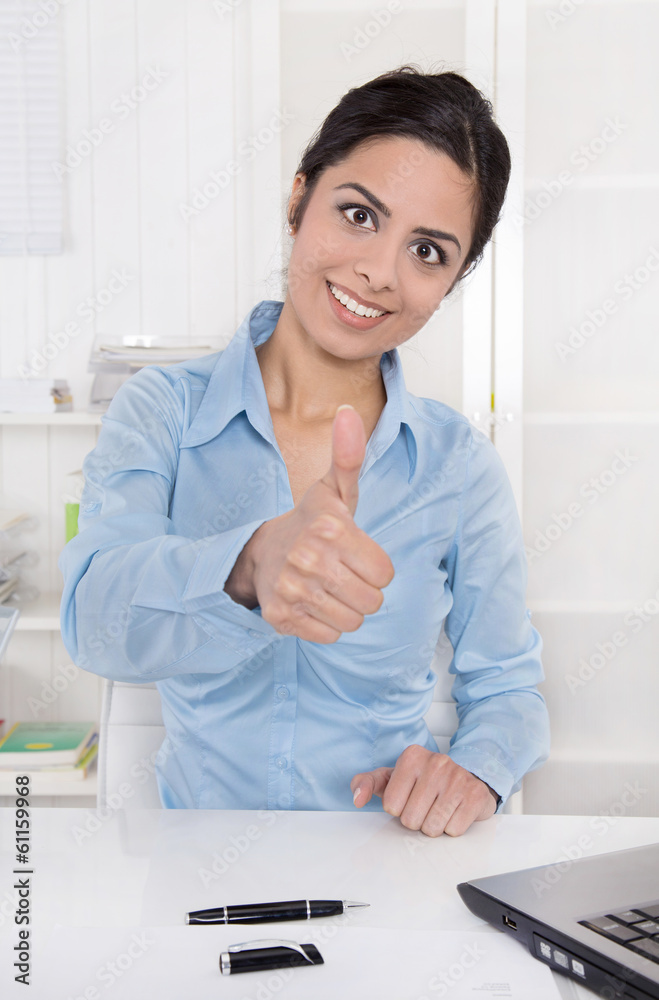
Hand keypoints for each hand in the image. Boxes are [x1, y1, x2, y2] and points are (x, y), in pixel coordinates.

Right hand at [225, 405, 393, 642]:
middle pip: (372, 602)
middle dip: (364, 591)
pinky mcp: (281, 618)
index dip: (375, 566)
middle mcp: (309, 560)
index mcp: (330, 529)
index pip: (386, 574)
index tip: (355, 554)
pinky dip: (325, 625)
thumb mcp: (334, 490)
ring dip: (346, 609)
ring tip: (328, 588)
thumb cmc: (311, 523)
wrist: (261, 552)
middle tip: (342, 573)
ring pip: (352, 622)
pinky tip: (313, 603)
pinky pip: (329, 636)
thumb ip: (349, 456)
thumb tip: (348, 413)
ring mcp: (293, 590)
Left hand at [350, 745, 497, 836]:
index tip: (409, 797)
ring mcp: (457, 778)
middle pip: (411, 819)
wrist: (467, 778)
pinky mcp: (475, 795)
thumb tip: (357, 798)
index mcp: (411, 756)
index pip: (391, 805)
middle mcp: (436, 762)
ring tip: (439, 809)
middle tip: (426, 806)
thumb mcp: (392, 778)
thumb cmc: (424, 781)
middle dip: (417, 820)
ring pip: (432, 827)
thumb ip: (367, 784)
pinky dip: (452, 827)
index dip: (399, 808)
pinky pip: (453, 830)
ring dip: (434, 826)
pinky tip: (454, 811)